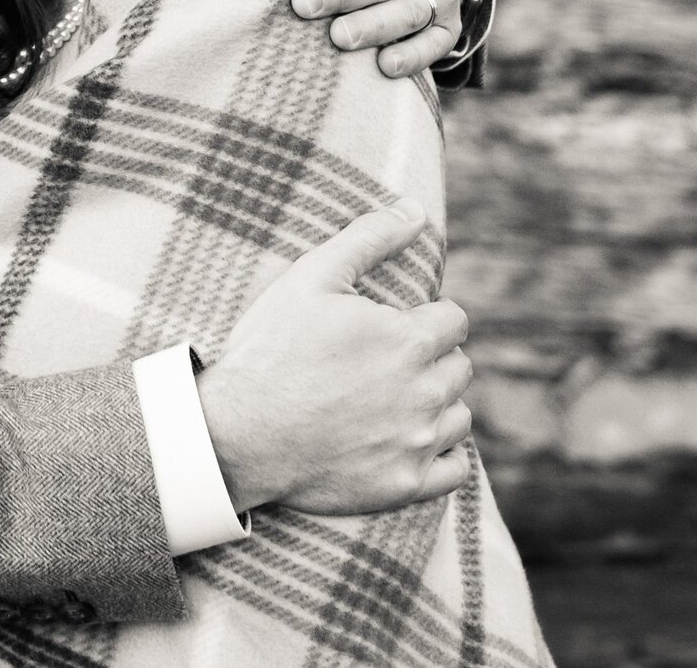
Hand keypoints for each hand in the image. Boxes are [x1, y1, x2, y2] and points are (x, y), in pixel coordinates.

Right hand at [196, 200, 475, 515]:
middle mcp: (424, 393)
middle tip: (387, 363)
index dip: (426, 317)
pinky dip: (440, 456)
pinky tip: (409, 442)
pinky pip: (454, 470)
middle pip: (459, 367)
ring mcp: (416, 443)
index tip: (396, 326)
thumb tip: (415, 210)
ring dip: (438, 405)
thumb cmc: (271, 350)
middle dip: (432, 358)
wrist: (236, 433)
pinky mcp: (404, 486)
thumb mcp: (312, 277)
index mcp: (409, 340)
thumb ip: (369, 237)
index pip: (454, 320)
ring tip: (394, 401)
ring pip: (460, 416)